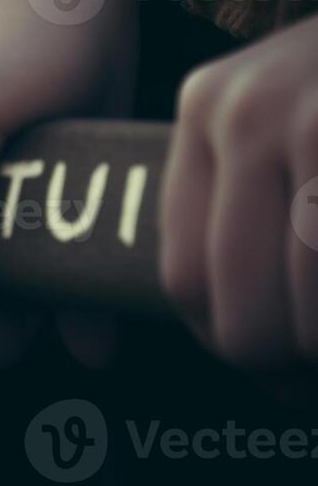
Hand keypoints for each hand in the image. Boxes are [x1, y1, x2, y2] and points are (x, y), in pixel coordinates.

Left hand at [163, 12, 317, 368]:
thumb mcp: (298, 116)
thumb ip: (249, 191)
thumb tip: (218, 325)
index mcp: (211, 107)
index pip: (181, 274)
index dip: (230, 343)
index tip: (276, 372)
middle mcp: (247, 112)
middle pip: (237, 313)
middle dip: (291, 369)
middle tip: (316, 378)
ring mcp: (314, 125)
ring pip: (301, 319)